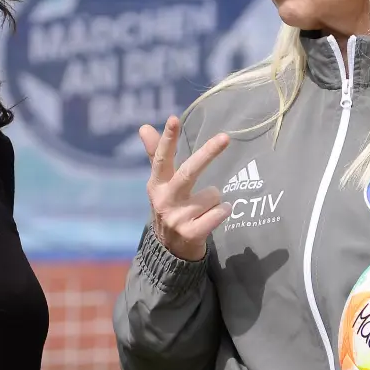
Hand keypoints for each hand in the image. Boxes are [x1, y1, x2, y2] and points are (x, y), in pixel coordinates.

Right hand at [138, 116, 230, 260]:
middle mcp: (165, 199)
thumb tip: (143, 126)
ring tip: (204, 208)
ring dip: (215, 199)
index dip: (167, 139)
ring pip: (212, 194)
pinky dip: (222, 211)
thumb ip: (155, 154)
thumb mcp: (160, 183)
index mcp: (157, 184)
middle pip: (189, 172)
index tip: (173, 119)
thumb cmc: (170, 207)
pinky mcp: (191, 233)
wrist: (170, 250)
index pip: (161, 157)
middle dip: (207, 154)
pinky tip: (214, 215)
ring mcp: (177, 218)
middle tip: (225, 138)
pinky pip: (219, 213)